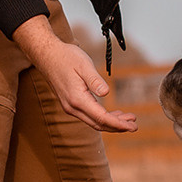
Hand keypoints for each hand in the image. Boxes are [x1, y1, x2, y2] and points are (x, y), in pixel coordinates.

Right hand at [14, 17, 137, 132]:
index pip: (101, 118)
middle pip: (98, 124)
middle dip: (118, 127)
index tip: (131, 126)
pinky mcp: (71, 104)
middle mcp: (72, 107)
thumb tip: (106, 93)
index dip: (118, 124)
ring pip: (94, 121)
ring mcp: (70, 107)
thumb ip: (95, 81)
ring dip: (112, 123)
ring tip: (128, 119)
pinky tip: (114, 114)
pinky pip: (89, 116)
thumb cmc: (66, 57)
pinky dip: (103, 117)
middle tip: (134, 126)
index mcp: (77, 99)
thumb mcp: (84, 65)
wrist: (47, 55)